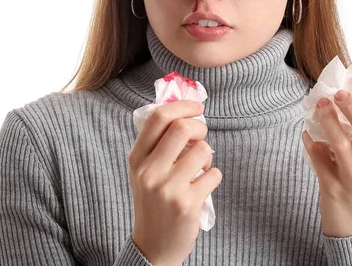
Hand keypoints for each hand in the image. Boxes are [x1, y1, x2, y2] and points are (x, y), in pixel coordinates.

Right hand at [128, 100, 222, 265]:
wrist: (153, 245)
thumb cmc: (153, 200)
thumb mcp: (144, 170)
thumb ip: (158, 143)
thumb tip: (185, 111)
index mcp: (137, 158)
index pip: (158, 117)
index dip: (183, 106)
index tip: (197, 108)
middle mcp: (149, 171)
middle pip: (182, 128)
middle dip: (200, 127)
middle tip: (201, 136)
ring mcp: (168, 188)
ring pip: (203, 150)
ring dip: (208, 155)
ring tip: (200, 167)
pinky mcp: (187, 204)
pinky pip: (214, 174)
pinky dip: (213, 176)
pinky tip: (203, 185)